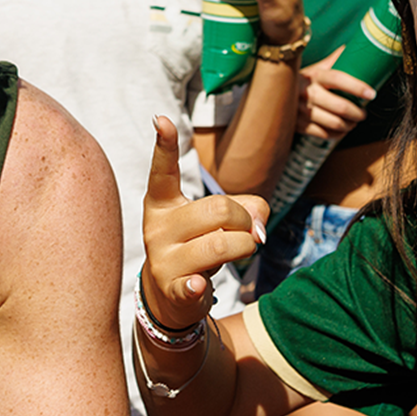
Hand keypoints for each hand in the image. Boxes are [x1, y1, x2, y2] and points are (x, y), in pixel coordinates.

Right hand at [142, 116, 267, 330]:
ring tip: (241, 252)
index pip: (163, 170)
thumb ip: (248, 207)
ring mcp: (162, 258)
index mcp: (163, 202)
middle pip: (219, 208)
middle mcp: (158, 226)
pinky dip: (200, 284)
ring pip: (222, 243)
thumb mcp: (221, 219)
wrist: (171, 296)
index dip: (164, 145)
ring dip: (246, 247)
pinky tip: (198, 284)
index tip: (161, 119)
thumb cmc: (200, 244)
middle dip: (245, 219)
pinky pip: (192, 283)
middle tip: (247, 231)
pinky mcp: (172, 288)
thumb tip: (258, 229)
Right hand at [297, 46, 375, 138]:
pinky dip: (337, 134)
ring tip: (353, 123)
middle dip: (358, 113)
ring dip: (349, 125)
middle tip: (363, 113)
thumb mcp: (315, 68)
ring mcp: (302, 110)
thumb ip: (335, 60)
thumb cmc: (301, 80)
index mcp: (314, 75)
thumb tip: (354, 46)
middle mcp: (307, 92)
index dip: (358, 87)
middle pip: (340, 106)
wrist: (272, 93)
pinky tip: (341, 130)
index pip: (339, 79)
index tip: (371, 93)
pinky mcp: (299, 126)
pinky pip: (324, 134)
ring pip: (335, 123)